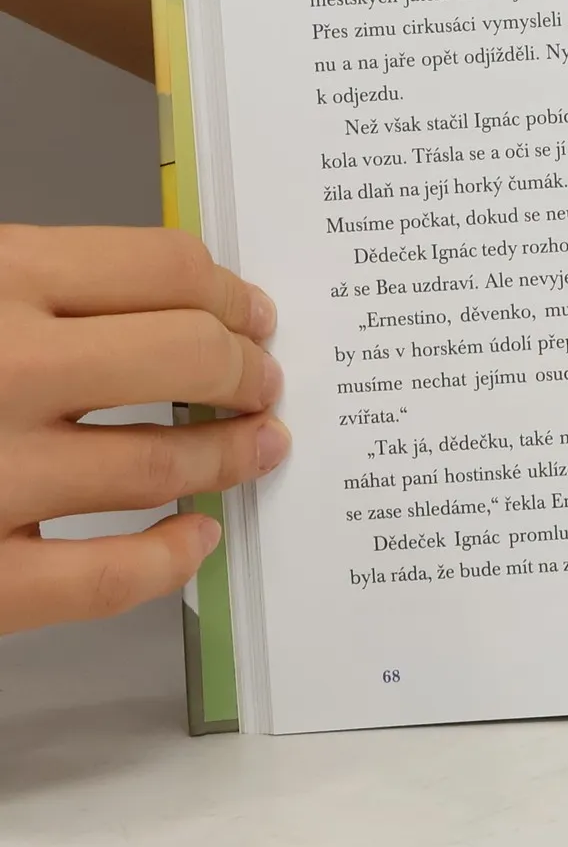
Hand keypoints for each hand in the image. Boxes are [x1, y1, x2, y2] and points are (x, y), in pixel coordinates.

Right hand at [0, 226, 287, 635]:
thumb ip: (21, 284)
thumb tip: (159, 300)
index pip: (162, 268)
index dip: (228, 291)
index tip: (251, 313)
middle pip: (188, 357)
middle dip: (246, 372)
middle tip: (264, 384)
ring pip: (162, 463)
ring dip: (230, 456)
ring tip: (258, 448)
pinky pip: (106, 579)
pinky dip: (170, 559)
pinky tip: (194, 538)